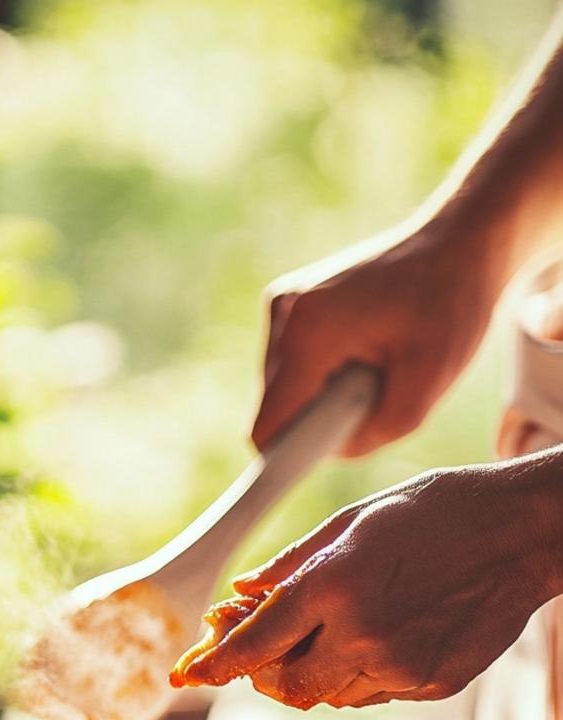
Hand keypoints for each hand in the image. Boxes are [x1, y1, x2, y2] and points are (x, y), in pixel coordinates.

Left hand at [181, 459, 561, 708]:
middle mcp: (363, 636)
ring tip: (331, 629)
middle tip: (262, 646)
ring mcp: (401, 667)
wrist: (527, 531)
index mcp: (334, 586)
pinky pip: (372, 694)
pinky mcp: (431, 685)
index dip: (214, 664)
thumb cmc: (438, 511)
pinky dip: (356, 673)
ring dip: (311, 673)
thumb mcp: (354, 522)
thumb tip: (241, 595)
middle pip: (283, 687)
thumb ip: (291, 566)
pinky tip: (377, 634)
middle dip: (262, 673)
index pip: (253, 644)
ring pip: (327, 696)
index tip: (187, 674)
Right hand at [252, 217, 503, 457]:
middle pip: (275, 409)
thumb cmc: (451, 305)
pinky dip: (324, 373)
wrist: (460, 240)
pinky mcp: (289, 302)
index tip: (306, 470)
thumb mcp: (428, 385)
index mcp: (308, 332)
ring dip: (323, 395)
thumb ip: (376, 433)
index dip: (283, 460)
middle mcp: (283, 313)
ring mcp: (282, 304)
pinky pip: (292, 366)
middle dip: (318, 419)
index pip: (267, 427)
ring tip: (374, 364)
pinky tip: (363, 348)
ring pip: (282, 388)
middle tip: (376, 392)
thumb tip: (333, 451)